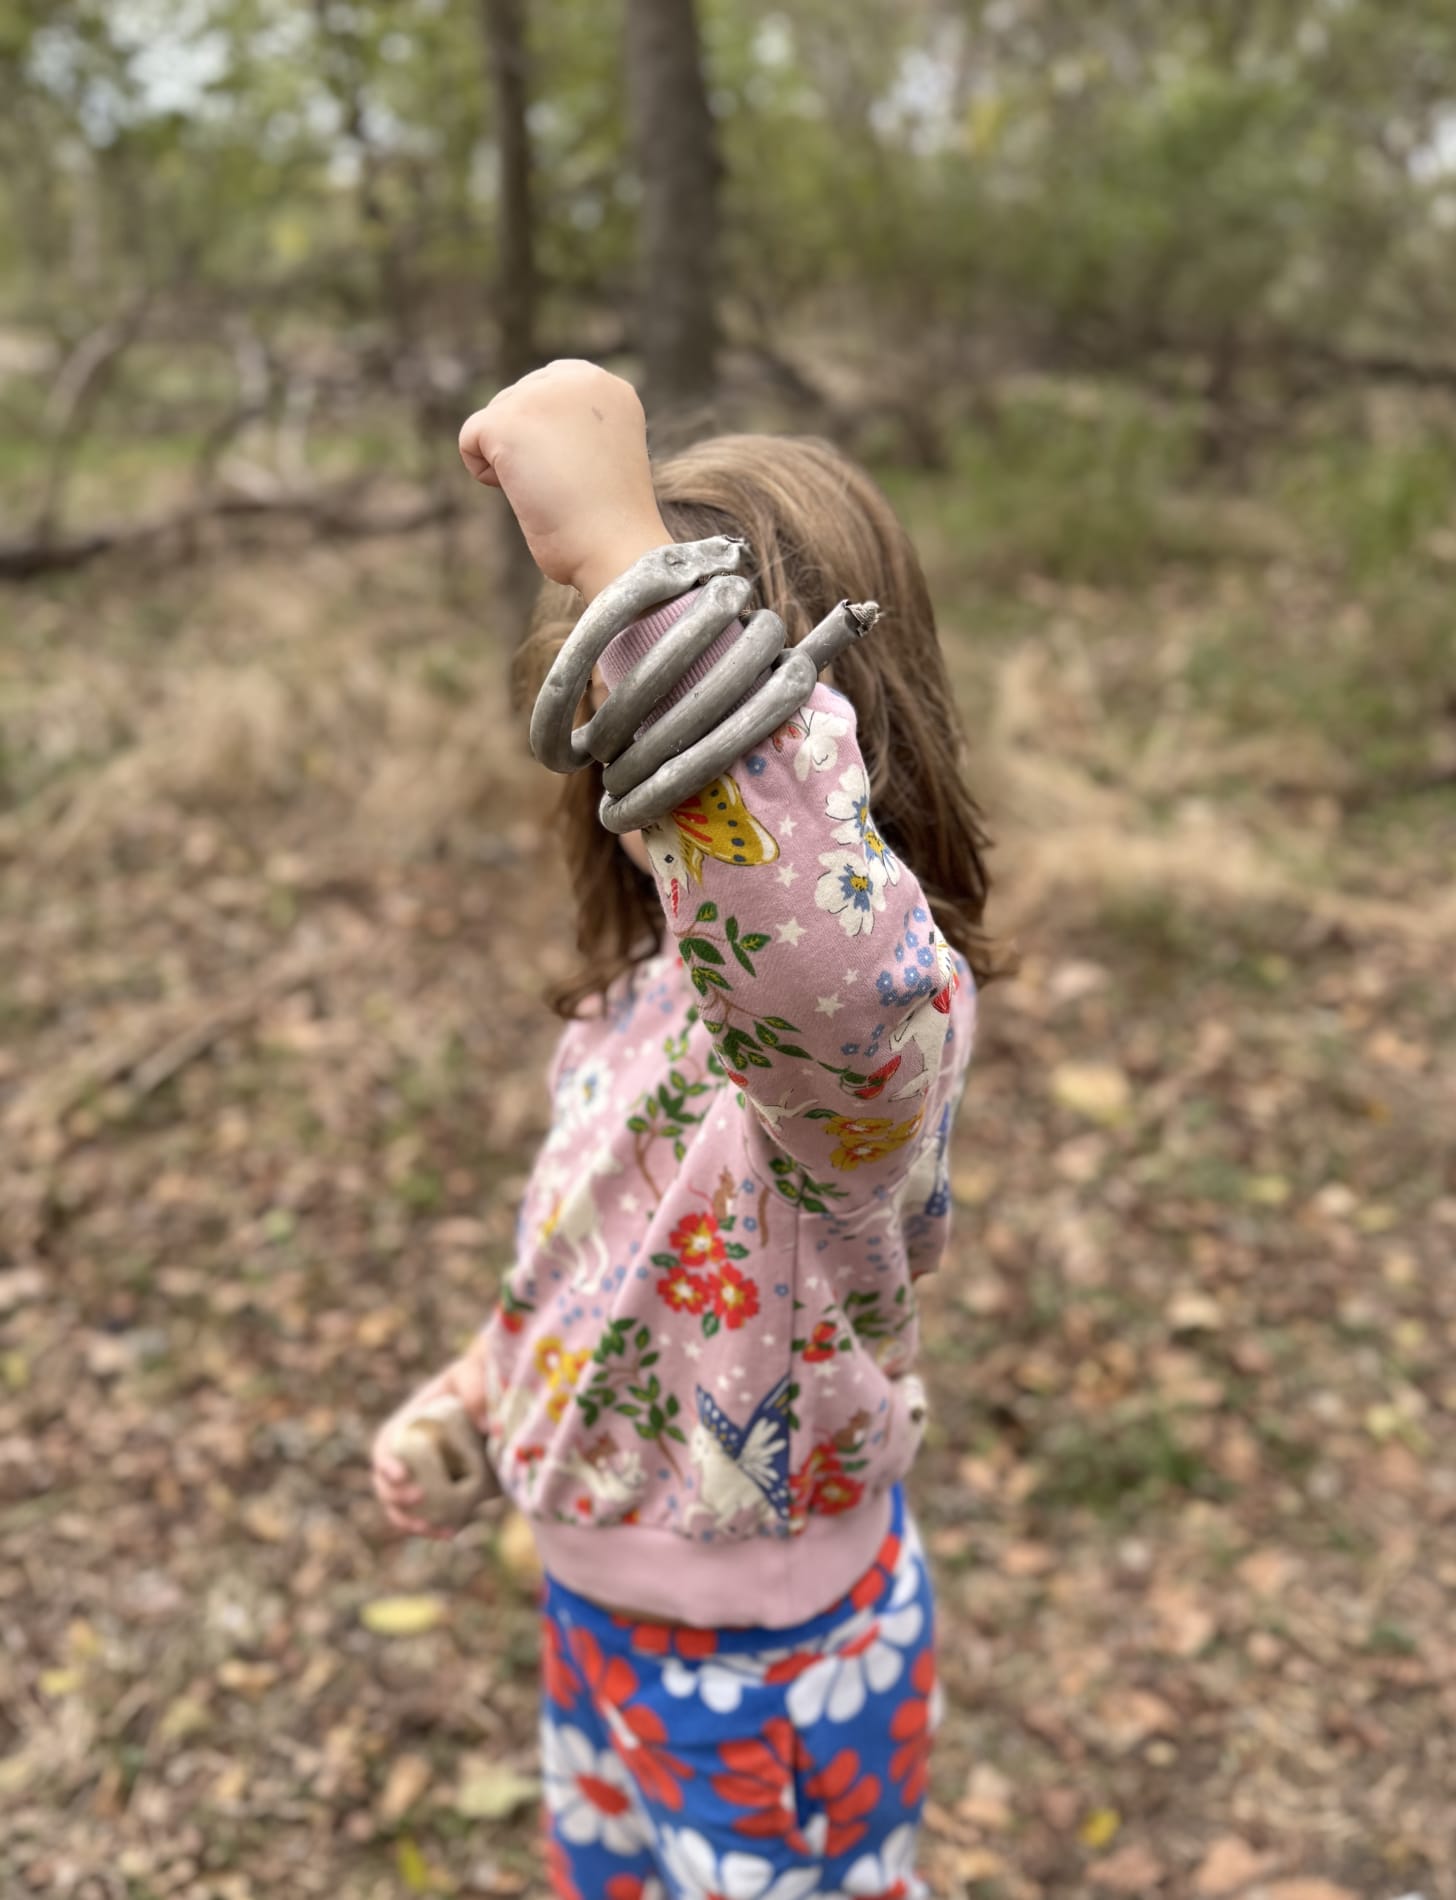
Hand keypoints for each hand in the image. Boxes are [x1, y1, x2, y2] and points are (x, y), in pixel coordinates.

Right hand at [371, 1347, 491, 1540]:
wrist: (504, 1397)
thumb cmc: (483, 1377)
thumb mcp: (476, 1374)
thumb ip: (476, 1389)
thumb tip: (482, 1425)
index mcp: (410, 1423)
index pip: (386, 1444)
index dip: (385, 1462)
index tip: (401, 1474)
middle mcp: (413, 1452)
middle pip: (388, 1482)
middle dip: (395, 1498)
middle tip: (419, 1501)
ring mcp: (429, 1475)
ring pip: (407, 1506)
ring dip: (413, 1522)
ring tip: (437, 1530)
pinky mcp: (449, 1490)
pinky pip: (436, 1514)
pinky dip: (439, 1526)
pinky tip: (452, 1532)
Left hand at [458, 359, 671, 600]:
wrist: (615, 546)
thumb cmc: (609, 524)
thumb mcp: (601, 457)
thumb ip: (572, 430)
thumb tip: (527, 437)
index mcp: (608, 387)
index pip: (549, 387)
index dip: (547, 432)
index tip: (574, 469)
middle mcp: (579, 378)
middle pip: (517, 400)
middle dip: (528, 446)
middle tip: (566, 484)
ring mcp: (542, 395)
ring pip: (494, 419)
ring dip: (509, 461)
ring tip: (550, 488)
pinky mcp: (508, 420)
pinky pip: (470, 439)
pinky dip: (484, 472)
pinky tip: (523, 492)